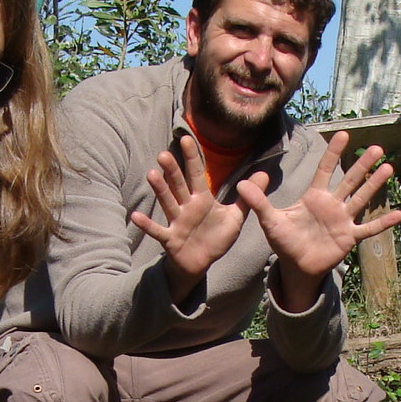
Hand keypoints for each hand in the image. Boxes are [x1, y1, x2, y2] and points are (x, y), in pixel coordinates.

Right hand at [132, 135, 246, 300]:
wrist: (201, 263)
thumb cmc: (215, 238)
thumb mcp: (235, 217)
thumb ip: (248, 196)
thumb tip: (265, 173)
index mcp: (202, 199)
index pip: (196, 174)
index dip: (192, 157)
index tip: (186, 138)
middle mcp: (187, 207)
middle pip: (179, 185)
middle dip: (172, 170)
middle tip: (164, 154)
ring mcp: (176, 222)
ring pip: (168, 203)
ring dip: (160, 190)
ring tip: (151, 175)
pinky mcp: (170, 238)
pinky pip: (158, 231)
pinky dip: (147, 225)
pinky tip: (135, 217)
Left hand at [239, 132, 400, 311]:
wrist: (295, 266)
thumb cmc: (284, 241)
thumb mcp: (270, 220)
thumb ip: (258, 201)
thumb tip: (240, 183)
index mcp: (314, 197)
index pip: (325, 170)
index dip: (333, 152)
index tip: (344, 133)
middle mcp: (332, 204)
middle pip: (349, 180)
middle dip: (362, 164)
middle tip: (377, 147)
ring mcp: (343, 220)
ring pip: (361, 199)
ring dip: (375, 185)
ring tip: (389, 168)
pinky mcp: (349, 238)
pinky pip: (368, 229)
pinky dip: (383, 223)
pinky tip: (400, 214)